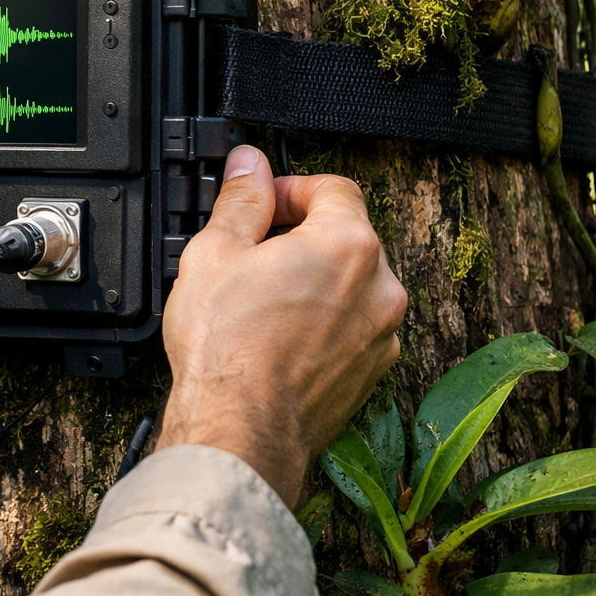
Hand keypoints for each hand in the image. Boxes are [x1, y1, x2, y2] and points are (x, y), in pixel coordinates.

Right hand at [155, 145, 406, 507]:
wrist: (240, 429)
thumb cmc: (226, 347)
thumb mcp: (214, 252)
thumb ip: (241, 200)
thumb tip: (249, 166)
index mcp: (348, 244)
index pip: (333, 188)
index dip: (290, 189)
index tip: (262, 202)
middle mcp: (380, 287)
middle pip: (345, 236)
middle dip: (300, 236)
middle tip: (250, 253)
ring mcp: (381, 334)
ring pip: (350, 285)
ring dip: (313, 281)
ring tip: (260, 301)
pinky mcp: (372, 372)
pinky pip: (351, 328)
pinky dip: (322, 323)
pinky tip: (276, 337)